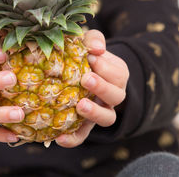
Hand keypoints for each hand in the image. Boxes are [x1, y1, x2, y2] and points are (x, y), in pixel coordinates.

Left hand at [55, 30, 128, 147]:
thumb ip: (94, 39)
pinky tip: (59, 138)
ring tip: (80, 105)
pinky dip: (73, 139)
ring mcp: (99, 111)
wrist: (75, 70)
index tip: (91, 57)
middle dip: (102, 87)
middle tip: (86, 79)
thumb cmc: (84, 54)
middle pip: (117, 96)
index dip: (106, 67)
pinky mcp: (84, 125)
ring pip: (107, 118)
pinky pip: (82, 135)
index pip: (119, 73)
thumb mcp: (90, 42)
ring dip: (94, 113)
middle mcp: (112, 95)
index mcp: (116, 75)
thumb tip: (96, 49)